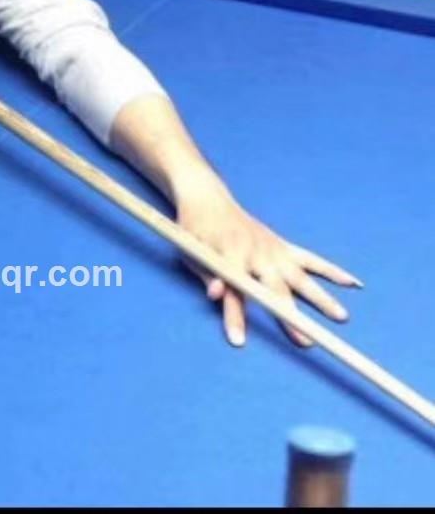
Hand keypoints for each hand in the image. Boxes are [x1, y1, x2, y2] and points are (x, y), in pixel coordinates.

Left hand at [171, 162, 361, 347]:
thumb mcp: (191, 253)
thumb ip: (207, 275)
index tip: (239, 341)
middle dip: (290, 317)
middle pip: (276, 290)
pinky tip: (353, 283)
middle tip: (306, 343)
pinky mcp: (282, 246)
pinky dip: (331, 270)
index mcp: (229, 255)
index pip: (234, 291)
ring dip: (321, 297)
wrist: (208, 200)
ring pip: (301, 277)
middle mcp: (256, 253)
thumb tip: (216, 294)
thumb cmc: (195, 231)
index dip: (235, 316)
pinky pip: (310, 259)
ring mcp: (272, 250)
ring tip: (342, 317)